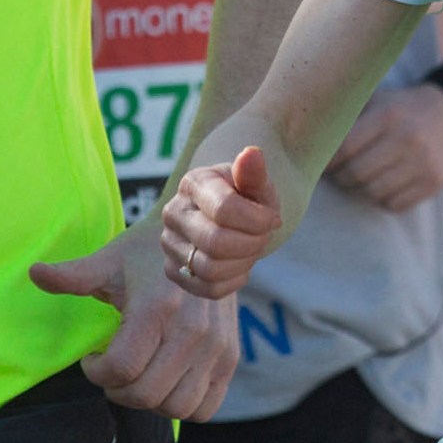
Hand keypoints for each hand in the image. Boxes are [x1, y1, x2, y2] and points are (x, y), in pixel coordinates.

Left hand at [30, 223, 240, 420]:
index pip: (121, 369)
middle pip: (146, 395)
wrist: (206, 239)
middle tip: (113, 370)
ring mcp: (216, 346)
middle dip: (118, 390)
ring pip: (176, 406)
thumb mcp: (109, 261)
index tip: (92, 357)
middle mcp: (192, 331)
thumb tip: (34, 273)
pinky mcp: (230, 356)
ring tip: (140, 376)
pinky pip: (205, 407)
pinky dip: (182, 405)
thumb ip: (72, 275)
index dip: (96, 372)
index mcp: (158, 308)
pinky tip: (167, 382)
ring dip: (150, 401)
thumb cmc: (148, 253)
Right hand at [160, 145, 282, 300]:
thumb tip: (252, 153)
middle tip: (263, 236)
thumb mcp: (258, 183)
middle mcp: (173, 212)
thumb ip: (255, 172)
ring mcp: (169, 244)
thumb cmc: (249, 196)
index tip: (273, 219)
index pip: (225, 209)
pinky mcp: (174, 271)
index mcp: (193, 183)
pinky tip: (240, 264)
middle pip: (216, 243)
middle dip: (252, 243)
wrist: (234, 216)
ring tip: (251, 247)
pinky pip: (209, 289)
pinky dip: (234, 280)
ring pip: (211, 269)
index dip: (259, 220)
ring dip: (244, 262)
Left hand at [324, 83, 442, 210]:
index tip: (321, 164)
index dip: (327, 161)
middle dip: (341, 178)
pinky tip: (381, 184)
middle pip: (357, 174)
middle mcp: (408, 140)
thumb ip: (347, 116)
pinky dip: (381, 199)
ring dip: (359, 189)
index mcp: (389, 116)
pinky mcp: (432, 183)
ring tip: (357, 179)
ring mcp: (423, 164)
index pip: (345, 148)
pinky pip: (393, 204)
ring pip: (373, 192)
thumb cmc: (400, 109)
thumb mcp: (377, 100)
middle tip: (337, 173)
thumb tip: (306, 137)